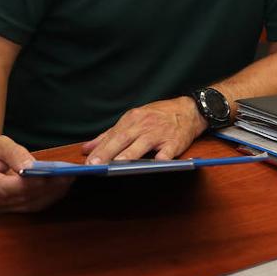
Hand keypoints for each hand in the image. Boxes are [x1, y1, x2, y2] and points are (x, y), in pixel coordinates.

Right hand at [0, 135, 71, 212]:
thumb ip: (14, 154)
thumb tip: (31, 166)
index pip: (8, 188)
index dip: (30, 183)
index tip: (49, 175)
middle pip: (23, 197)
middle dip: (47, 187)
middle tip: (68, 175)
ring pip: (30, 205)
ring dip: (51, 193)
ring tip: (69, 178)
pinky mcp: (8, 209)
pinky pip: (31, 206)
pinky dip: (47, 196)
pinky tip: (60, 185)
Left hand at [81, 97, 207, 164]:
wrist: (188, 110)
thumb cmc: (158, 116)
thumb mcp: (132, 120)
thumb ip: (109, 135)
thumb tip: (87, 148)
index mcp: (132, 119)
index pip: (112, 135)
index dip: (100, 149)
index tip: (88, 161)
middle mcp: (144, 124)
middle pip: (123, 139)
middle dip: (108, 152)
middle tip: (95, 165)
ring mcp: (160, 133)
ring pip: (142, 144)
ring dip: (130, 154)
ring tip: (118, 165)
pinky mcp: (174, 142)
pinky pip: (167, 151)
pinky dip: (161, 158)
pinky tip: (155, 165)